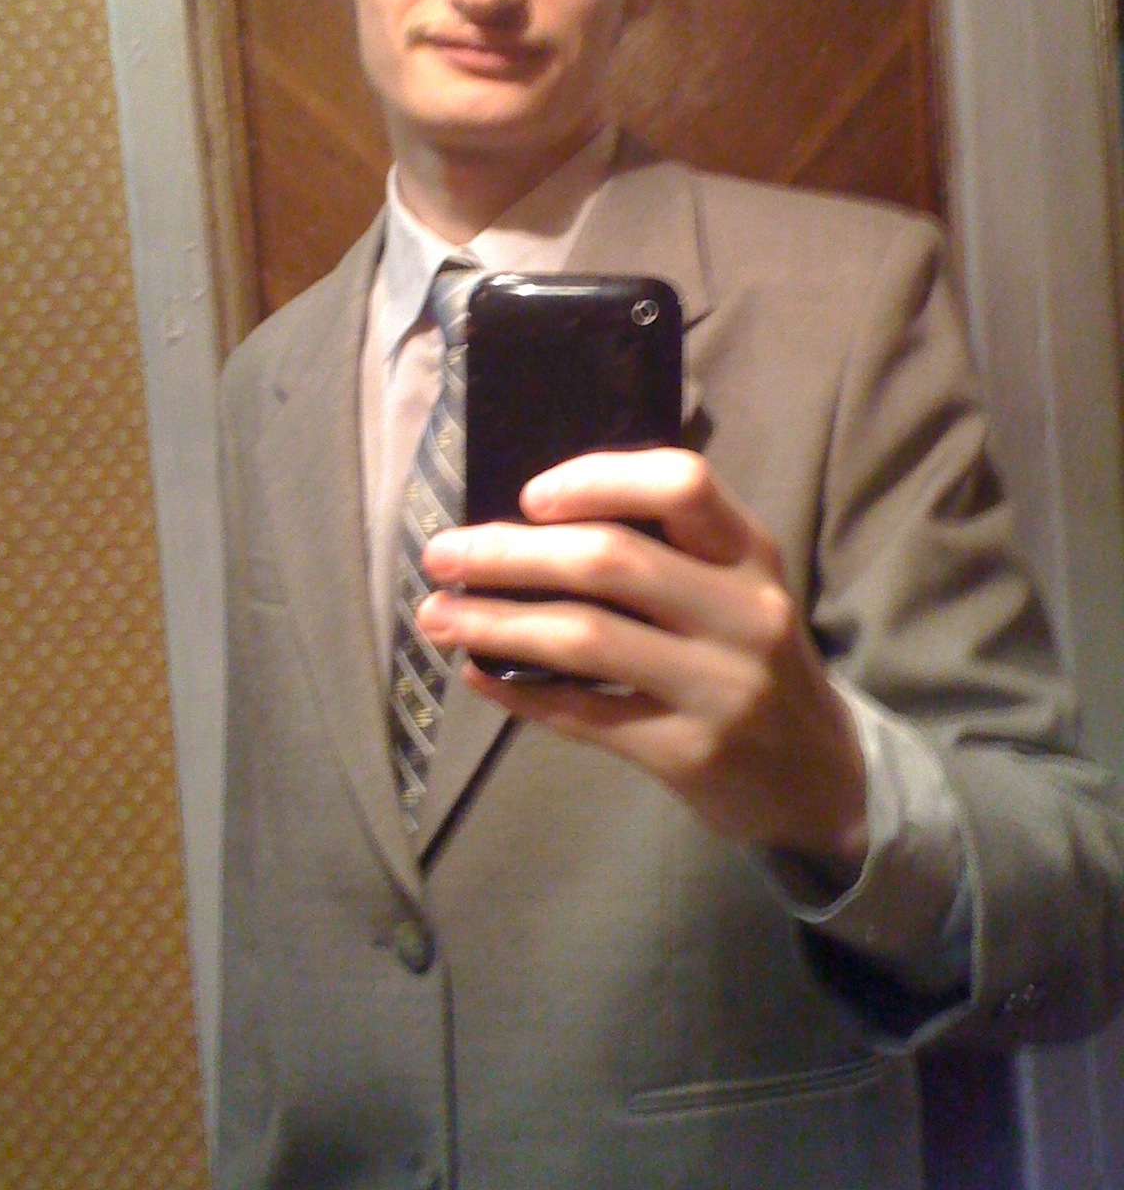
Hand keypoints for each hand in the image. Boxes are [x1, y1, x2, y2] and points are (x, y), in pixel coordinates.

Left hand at [417, 449, 868, 868]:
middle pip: (610, 560)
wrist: (819, 777)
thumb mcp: (738, 589)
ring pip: (585, 638)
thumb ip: (667, 552)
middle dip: (508, 554)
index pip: (680, 483)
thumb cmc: (754, 660)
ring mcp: (719, 686)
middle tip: (441, 556)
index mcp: (751, 554)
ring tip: (436, 616)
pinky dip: (519, 692)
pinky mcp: (688, 752)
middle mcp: (743, 611)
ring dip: (496, 623)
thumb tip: (528, 526)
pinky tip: (477, 674)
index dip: (597, 479)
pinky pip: (584, 713)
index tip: (529, 497)